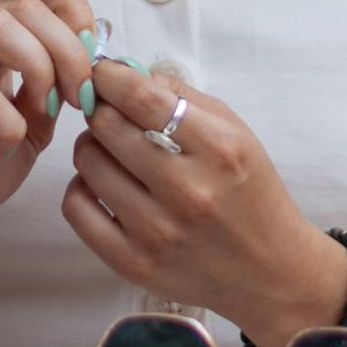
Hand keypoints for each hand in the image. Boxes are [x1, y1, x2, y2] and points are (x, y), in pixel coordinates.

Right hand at [0, 0, 98, 269]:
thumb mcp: (30, 122)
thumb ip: (55, 87)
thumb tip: (96, 58)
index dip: (74, 12)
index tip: (89, 62)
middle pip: (25, 5)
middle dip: (68, 50)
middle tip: (76, 98)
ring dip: (41, 70)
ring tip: (44, 113)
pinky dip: (10, 123)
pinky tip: (7, 145)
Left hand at [61, 60, 344, 346]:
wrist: (269, 273)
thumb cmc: (251, 193)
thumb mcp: (237, 133)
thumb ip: (184, 96)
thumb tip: (129, 73)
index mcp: (218, 150)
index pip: (141, 98)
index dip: (110, 76)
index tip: (103, 73)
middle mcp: (187, 191)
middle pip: (107, 126)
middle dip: (101, 110)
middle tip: (109, 114)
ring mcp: (157, 232)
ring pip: (88, 163)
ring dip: (92, 146)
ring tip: (112, 152)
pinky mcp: (134, 263)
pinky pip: (77, 209)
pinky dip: (81, 188)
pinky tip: (102, 185)